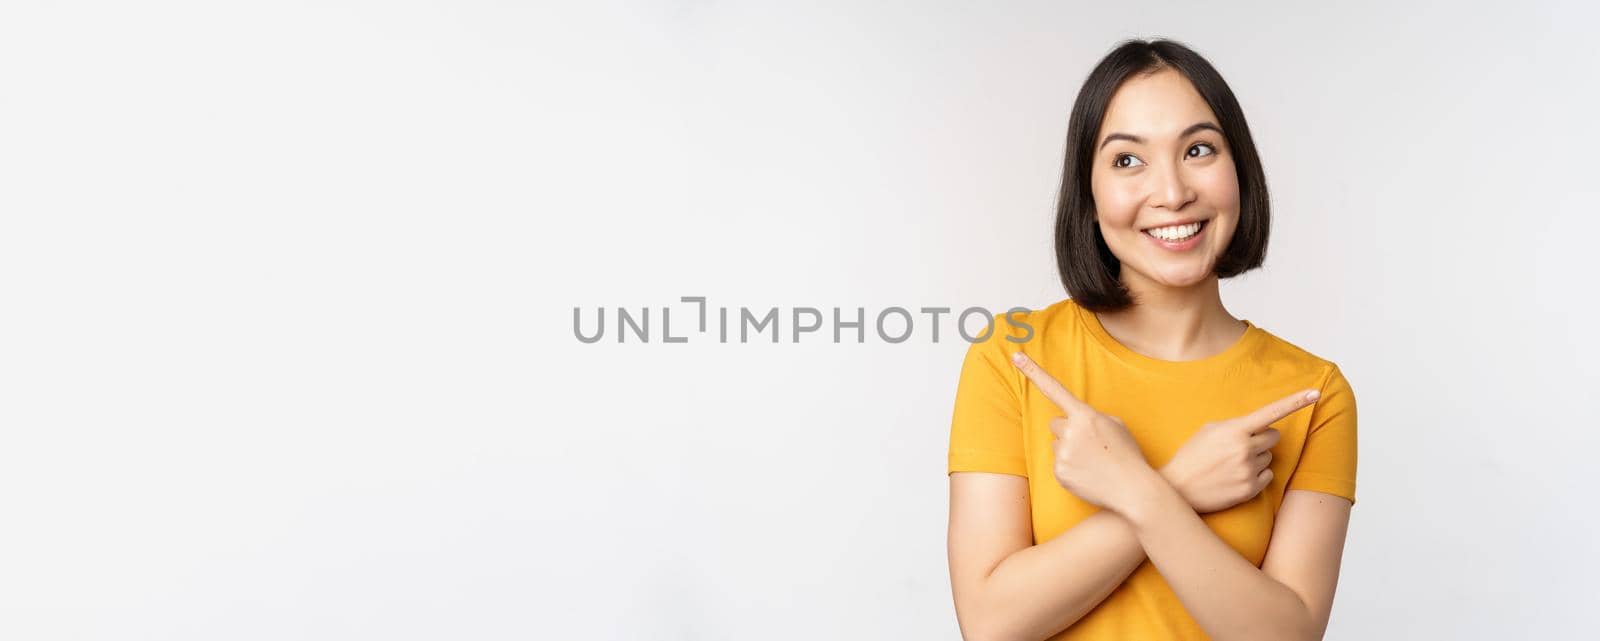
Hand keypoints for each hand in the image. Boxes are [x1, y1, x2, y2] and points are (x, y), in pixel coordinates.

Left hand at [1011, 351, 1155, 514]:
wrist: (1132, 489)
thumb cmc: (1126, 454)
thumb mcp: (1115, 425)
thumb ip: (1090, 417)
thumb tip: (1072, 421)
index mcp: (1085, 415)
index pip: (1054, 389)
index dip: (1033, 371)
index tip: (1015, 356)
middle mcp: (1070, 432)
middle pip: (1055, 424)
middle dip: (1068, 431)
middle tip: (1091, 445)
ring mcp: (1063, 453)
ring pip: (1056, 444)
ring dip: (1069, 449)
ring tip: (1092, 461)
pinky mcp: (1059, 472)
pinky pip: (1057, 463)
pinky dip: (1069, 467)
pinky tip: (1087, 473)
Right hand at [1160, 388, 1320, 512]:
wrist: (1177, 488)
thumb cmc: (1191, 456)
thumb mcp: (1208, 431)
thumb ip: (1235, 425)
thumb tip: (1258, 426)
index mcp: (1234, 430)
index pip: (1271, 412)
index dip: (1296, 401)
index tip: (1315, 393)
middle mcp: (1245, 449)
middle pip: (1274, 436)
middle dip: (1263, 438)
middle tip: (1242, 445)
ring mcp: (1248, 470)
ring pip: (1270, 457)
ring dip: (1256, 458)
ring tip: (1232, 464)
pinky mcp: (1250, 489)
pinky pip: (1268, 476)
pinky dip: (1256, 475)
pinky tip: (1236, 476)